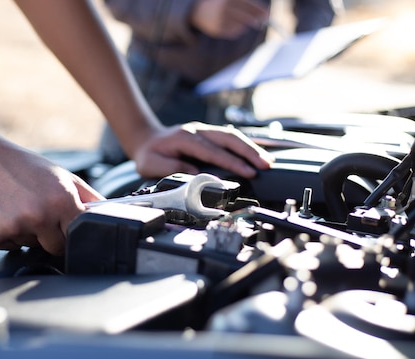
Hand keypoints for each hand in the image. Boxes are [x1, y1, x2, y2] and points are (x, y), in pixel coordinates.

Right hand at [0, 147, 102, 254]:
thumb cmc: (24, 167)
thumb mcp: (64, 177)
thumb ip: (90, 198)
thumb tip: (111, 214)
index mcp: (61, 201)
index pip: (79, 235)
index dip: (74, 231)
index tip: (68, 226)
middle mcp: (39, 216)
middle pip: (56, 248)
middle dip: (52, 236)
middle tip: (40, 214)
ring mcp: (15, 227)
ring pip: (31, 246)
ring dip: (29, 234)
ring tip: (20, 208)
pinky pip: (9, 246)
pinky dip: (8, 234)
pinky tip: (5, 212)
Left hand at [133, 121, 273, 177]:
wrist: (146, 139)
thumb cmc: (149, 154)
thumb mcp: (151, 164)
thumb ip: (170, 167)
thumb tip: (194, 171)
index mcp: (184, 138)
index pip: (213, 151)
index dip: (231, 161)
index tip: (247, 172)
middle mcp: (197, 130)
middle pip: (228, 138)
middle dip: (249, 152)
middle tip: (265, 165)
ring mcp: (204, 130)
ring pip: (232, 136)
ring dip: (251, 148)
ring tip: (267, 161)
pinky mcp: (209, 135)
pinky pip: (230, 137)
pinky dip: (246, 145)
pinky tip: (259, 153)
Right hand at [190, 0, 269, 38]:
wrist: (198, 11)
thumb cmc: (221, 4)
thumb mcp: (231, 0)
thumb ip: (247, 4)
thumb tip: (264, 15)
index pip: (248, 4)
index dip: (259, 9)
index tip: (268, 14)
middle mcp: (223, 8)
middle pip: (246, 17)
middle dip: (255, 20)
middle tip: (260, 23)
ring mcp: (219, 20)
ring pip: (240, 26)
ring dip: (245, 25)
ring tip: (240, 20)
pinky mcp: (216, 30)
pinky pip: (233, 33)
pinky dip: (237, 30)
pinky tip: (232, 25)